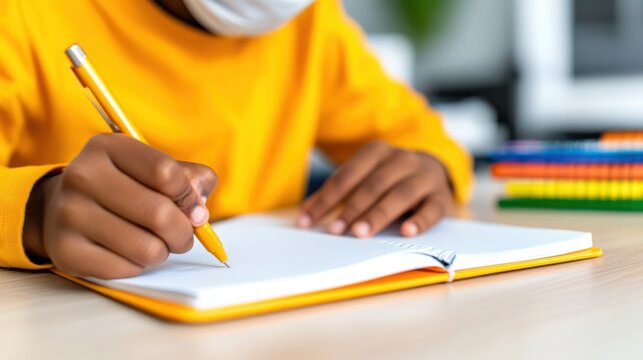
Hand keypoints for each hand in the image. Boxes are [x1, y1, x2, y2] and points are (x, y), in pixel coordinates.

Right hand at [23, 134, 216, 278]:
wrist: (61, 209)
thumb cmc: (123, 187)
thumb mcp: (152, 169)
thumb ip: (189, 179)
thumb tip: (199, 208)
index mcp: (108, 147)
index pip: (165, 172)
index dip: (189, 196)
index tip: (195, 209)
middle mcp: (82, 176)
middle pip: (159, 213)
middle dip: (183, 232)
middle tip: (182, 235)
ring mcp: (70, 214)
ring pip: (147, 248)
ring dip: (163, 251)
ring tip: (156, 243)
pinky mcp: (66, 251)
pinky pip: (127, 269)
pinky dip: (139, 266)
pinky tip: (129, 253)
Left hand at [297, 141, 452, 237]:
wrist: (433, 169)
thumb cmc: (388, 178)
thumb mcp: (363, 178)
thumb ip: (335, 194)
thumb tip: (303, 216)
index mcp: (377, 151)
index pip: (347, 175)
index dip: (326, 199)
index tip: (307, 221)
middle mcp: (402, 160)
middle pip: (373, 185)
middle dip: (351, 208)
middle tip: (335, 230)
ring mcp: (423, 177)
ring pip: (400, 194)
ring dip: (378, 214)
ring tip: (360, 233)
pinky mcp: (441, 198)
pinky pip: (431, 209)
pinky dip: (420, 221)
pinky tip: (406, 232)